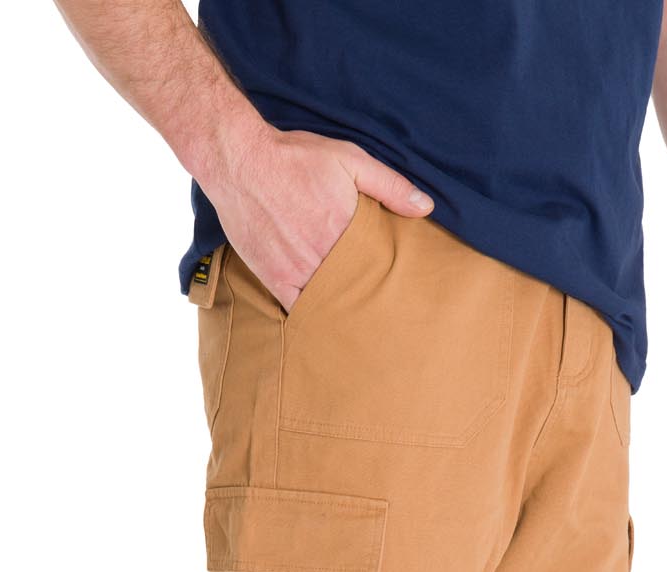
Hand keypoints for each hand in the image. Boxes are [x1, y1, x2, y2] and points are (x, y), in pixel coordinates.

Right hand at [199, 126, 432, 310]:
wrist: (240, 161)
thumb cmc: (295, 157)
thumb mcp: (349, 159)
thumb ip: (389, 185)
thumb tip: (426, 207)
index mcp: (347, 229)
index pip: (378, 266)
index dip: (389, 276)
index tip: (400, 284)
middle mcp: (323, 255)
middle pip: (355, 287)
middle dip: (369, 295)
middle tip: (387, 311)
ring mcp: (297, 270)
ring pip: (329, 302)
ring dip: (343, 308)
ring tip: (361, 320)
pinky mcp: (274, 277)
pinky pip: (298, 308)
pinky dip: (313, 315)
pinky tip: (326, 320)